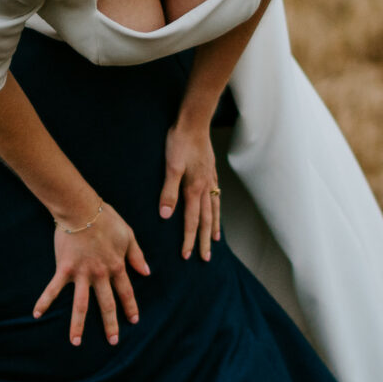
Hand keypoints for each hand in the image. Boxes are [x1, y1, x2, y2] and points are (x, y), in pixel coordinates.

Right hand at [34, 203, 149, 345]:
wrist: (81, 209)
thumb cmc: (106, 219)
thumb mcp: (128, 235)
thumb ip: (137, 255)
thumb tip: (146, 272)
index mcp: (116, 266)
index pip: (125, 291)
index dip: (130, 306)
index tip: (133, 320)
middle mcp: (100, 274)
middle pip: (106, 303)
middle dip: (110, 324)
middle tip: (113, 341)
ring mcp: (81, 274)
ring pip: (81, 304)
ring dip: (78, 325)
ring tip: (76, 342)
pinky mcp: (64, 269)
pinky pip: (53, 289)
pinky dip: (44, 301)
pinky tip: (37, 315)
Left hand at [159, 117, 221, 260]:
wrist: (194, 123)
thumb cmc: (180, 142)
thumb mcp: (171, 167)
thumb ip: (168, 192)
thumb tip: (165, 215)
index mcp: (194, 189)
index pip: (191, 221)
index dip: (188, 239)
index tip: (186, 255)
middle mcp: (205, 188)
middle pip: (205, 220)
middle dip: (203, 241)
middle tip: (205, 258)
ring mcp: (210, 180)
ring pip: (214, 210)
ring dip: (213, 227)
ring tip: (214, 240)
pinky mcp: (210, 172)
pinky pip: (216, 197)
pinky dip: (216, 209)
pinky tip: (215, 210)